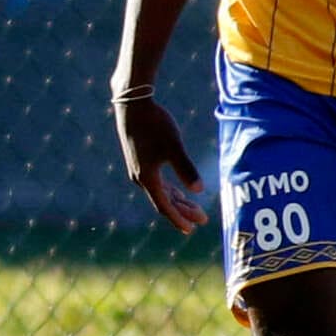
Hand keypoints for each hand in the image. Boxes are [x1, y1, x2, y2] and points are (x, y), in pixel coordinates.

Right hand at [114, 89, 208, 233]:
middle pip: (164, 201)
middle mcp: (141, 178)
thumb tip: (199, 190)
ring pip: (161, 192)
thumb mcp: (174, 147)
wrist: (133, 105)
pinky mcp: (140, 161)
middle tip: (202, 219)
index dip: (178, 218)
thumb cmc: (154, 124)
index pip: (164, 206)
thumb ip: (186, 169)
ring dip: (178, 201)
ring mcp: (139, 170)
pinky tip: (179, 190)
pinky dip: (170, 190)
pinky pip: (157, 183)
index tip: (191, 229)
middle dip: (183, 211)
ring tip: (195, 209)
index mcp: (148, 178)